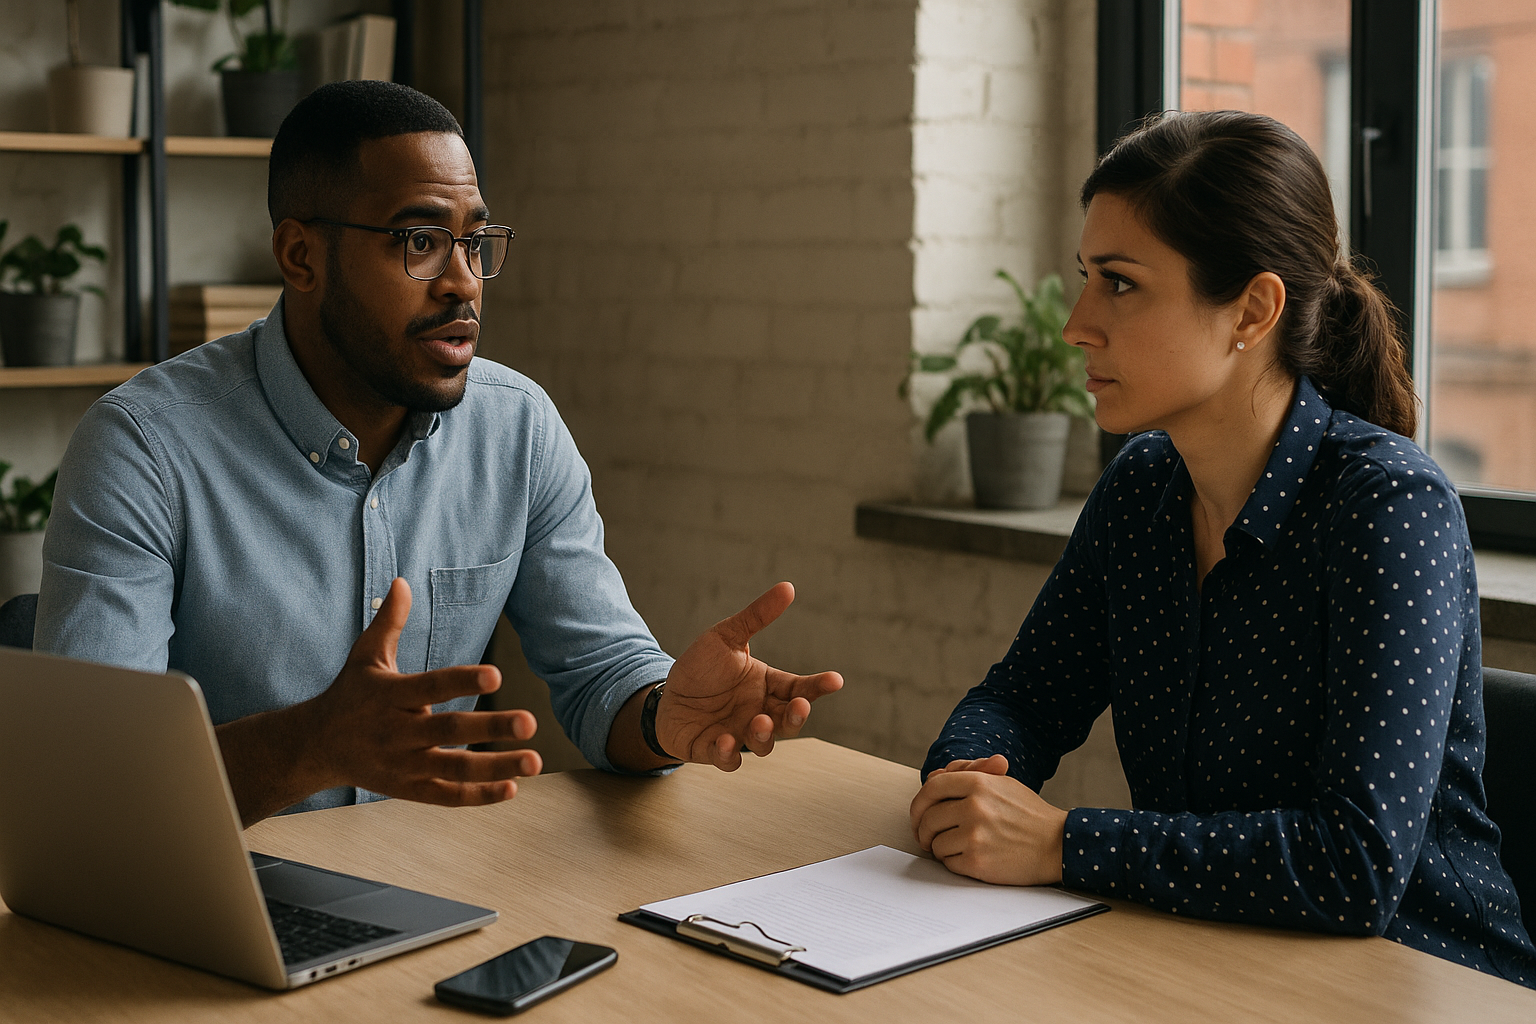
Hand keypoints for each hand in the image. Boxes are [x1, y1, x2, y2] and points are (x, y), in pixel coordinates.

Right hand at [306, 577, 542, 804]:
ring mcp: (404, 765)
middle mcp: (397, 732)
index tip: (497, 674)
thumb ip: (390, 623)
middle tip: (529, 722)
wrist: (315, 747)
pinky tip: (513, 788)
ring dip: (496, 767)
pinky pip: (447, 796)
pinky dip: (479, 796)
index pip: (432, 686)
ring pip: (454, 769)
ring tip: (534, 760)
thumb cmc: (349, 695)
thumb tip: (402, 582)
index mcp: (390, 695)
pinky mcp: (408, 790)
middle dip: (491, 727)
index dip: (463, 680)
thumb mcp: (365, 656)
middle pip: (449, 730)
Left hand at [655, 582, 842, 769]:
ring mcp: (739, 733)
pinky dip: (730, 754)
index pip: (799, 687)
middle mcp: (759, 712)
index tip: (835, 680)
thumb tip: (788, 587)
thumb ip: (756, 616)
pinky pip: (728, 759)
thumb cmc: (702, 668)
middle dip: (798, 715)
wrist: (665, 695)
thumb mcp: (726, 636)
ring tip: (760, 722)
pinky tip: (726, 741)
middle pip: (789, 719)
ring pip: (764, 743)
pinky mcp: (714, 750)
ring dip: (765, 735)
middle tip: (800, 706)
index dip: (818, 686)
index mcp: (767, 685)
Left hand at [908, 754, 1067, 885]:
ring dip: (941, 848)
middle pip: (928, 819)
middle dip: (925, 831)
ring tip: (960, 846)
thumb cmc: (1028, 814)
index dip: (919, 804)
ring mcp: (975, 836)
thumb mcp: (1002, 784)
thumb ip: (968, 778)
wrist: (1056, 845)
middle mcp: (974, 807)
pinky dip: (955, 863)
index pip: (931, 788)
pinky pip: (948, 863)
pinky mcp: (977, 862)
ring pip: (935, 844)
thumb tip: (934, 777)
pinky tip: (973, 857)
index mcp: (979, 783)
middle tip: (929, 837)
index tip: (918, 815)